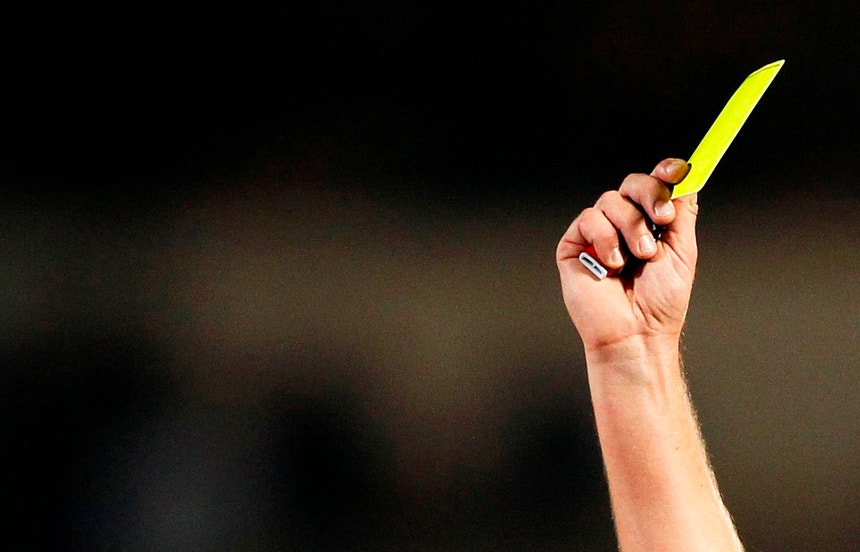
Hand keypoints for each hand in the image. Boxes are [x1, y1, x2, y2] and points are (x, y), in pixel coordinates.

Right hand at [556, 158, 697, 359]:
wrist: (636, 332)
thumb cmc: (659, 302)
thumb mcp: (682, 250)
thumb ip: (682, 212)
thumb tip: (686, 178)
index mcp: (651, 224)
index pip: (656, 186)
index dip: (666, 173)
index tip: (678, 171)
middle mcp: (624, 225)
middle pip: (633, 183)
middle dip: (650, 194)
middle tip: (662, 218)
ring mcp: (598, 234)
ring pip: (611, 200)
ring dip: (630, 226)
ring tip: (638, 256)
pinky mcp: (575, 245)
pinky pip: (589, 219)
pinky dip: (605, 238)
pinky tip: (612, 264)